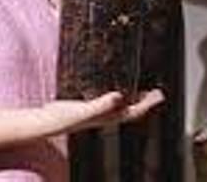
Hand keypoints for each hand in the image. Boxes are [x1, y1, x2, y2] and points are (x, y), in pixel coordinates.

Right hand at [42, 88, 164, 133]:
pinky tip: (113, 85)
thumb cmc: (64, 118)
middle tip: (156, 90)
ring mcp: (98, 111)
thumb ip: (101, 105)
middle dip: (145, 101)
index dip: (148, 104)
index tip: (159, 94)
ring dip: (132, 97)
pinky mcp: (89, 105)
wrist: (47, 122)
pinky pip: (108, 99)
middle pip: (131, 109)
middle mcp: (105, 115)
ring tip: (141, 89)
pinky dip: (116, 92)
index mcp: (108, 117)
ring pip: (121, 105)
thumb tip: (119, 96)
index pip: (134, 112)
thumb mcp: (83, 110)